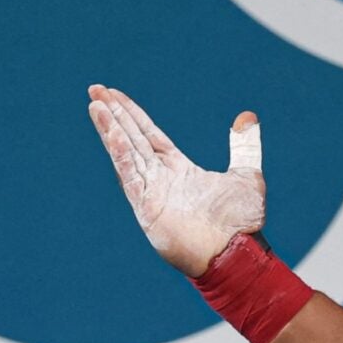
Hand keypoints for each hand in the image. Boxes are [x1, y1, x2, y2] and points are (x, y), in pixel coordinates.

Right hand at [87, 85, 266, 275]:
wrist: (237, 254)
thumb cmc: (241, 222)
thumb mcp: (247, 175)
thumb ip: (245, 146)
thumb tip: (247, 117)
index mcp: (179, 169)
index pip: (149, 135)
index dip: (132, 114)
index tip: (114, 95)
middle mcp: (161, 178)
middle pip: (132, 138)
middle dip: (114, 114)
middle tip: (95, 89)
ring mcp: (151, 192)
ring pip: (126, 152)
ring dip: (110, 128)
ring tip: (95, 104)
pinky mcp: (147, 208)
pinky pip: (130, 175)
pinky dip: (119, 153)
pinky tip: (110, 132)